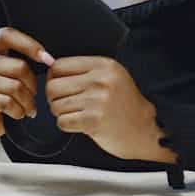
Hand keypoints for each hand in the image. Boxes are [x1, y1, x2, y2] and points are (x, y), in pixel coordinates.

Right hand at [0, 28, 53, 146]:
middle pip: (19, 67)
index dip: (29, 44)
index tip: (48, 59)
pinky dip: (19, 111)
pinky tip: (19, 113)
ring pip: (15, 87)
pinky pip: (8, 103)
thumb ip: (20, 58)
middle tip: (34, 94)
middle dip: (33, 84)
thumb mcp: (7, 69)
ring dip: (28, 102)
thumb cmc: (0, 91)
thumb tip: (48, 59)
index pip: (7, 35)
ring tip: (29, 107)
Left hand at [45, 56, 176, 163]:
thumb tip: (50, 69)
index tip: (60, 86)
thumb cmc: (124, 105)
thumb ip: (85, 71)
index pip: (59, 66)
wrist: (144, 130)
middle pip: (53, 86)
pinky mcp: (94, 121)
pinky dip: (66, 125)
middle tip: (66, 104)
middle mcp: (101, 80)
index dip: (53, 78)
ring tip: (76, 114)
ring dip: (61, 113)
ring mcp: (97, 101)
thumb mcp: (111, 77)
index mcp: (103, 65)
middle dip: (54, 98)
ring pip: (55, 105)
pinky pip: (62, 122)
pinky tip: (80, 124)